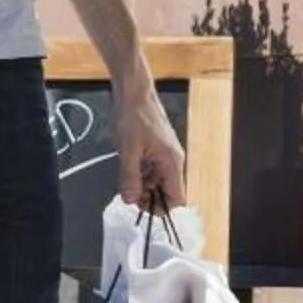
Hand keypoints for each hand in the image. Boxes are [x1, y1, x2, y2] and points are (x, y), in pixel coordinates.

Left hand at [114, 78, 187, 209]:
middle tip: (128, 196)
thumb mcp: (128, 150)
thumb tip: (130, 200)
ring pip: (156, 180)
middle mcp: (172, 160)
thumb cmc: (134, 115)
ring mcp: (163, 154)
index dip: (161, 207)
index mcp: (172, 162)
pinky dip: (140, 173)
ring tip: (125, 184)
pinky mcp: (154, 148)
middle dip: (148, 197)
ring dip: (142, 185)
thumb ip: (129, 177)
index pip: (176, 196)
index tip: (142, 210)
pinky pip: (150, 168)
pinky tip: (127, 171)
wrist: (133, 92)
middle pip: (166, 190)